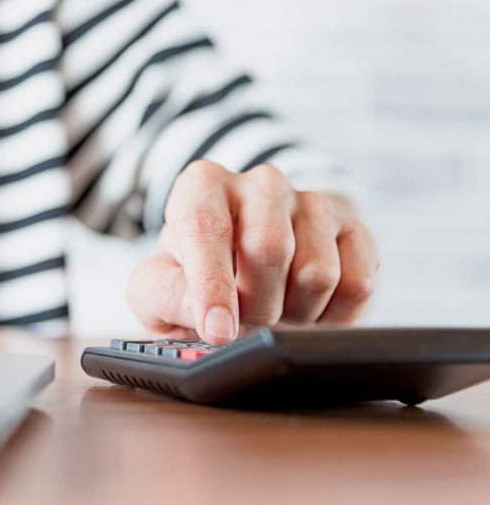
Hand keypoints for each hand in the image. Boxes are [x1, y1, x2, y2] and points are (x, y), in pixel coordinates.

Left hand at [126, 160, 378, 344]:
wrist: (246, 277)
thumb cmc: (191, 280)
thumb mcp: (156, 288)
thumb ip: (165, 293)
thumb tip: (209, 315)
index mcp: (202, 186)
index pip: (206, 227)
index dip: (212, 285)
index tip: (218, 329)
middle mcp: (260, 183)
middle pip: (268, 248)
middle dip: (255, 305)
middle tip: (244, 320)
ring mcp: (312, 202)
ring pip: (317, 272)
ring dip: (294, 314)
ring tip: (274, 311)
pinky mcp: (355, 231)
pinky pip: (358, 284)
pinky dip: (332, 317)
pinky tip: (308, 311)